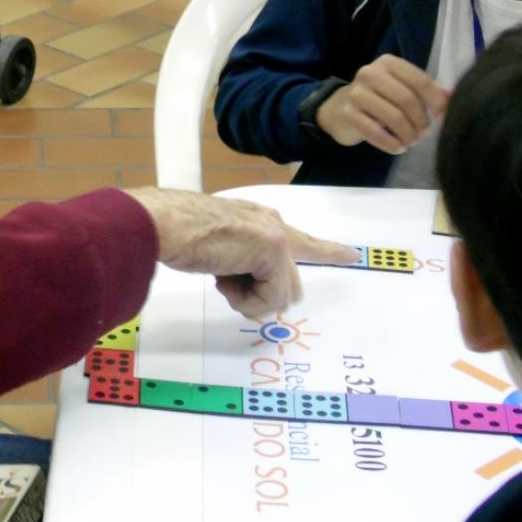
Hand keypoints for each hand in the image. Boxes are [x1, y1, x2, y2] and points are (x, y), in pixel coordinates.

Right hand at [125, 187, 359, 316]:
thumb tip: (252, 295)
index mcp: (260, 220)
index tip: (354, 255)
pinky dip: (245, 301)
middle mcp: (274, 225)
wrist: (167, 224)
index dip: (328, 250)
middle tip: (224, 282)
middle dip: (258, 296)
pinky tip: (223, 279)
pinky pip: (270, 299)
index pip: (302, 239)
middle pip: (289, 283)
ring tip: (219, 277)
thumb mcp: (219, 250)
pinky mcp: (272, 251)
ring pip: (280, 295)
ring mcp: (276, 238)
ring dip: (248, 299)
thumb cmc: (180, 234)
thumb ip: (243, 263)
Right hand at [316, 55, 449, 154]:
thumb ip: (426, 89)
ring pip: (394, 117)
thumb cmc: (377, 98)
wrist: (337, 109)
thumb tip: (452, 95)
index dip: (435, 101)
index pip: (419, 80)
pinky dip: (392, 144)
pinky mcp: (348, 114)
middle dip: (421, 121)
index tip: (441, 117)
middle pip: (407, 100)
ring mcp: (356, 93)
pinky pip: (376, 133)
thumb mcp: (400, 87)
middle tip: (423, 133)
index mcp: (387, 63)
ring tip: (411, 141)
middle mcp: (370, 73)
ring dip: (408, 135)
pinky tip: (398, 148)